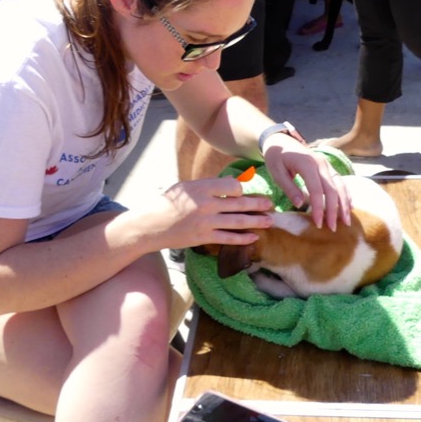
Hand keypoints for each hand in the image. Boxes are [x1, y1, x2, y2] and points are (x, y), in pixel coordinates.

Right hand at [143, 176, 273, 249]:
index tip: (242, 192)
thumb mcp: (187, 187)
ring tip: (269, 221)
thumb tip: (231, 183)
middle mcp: (206, 204)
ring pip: (238, 221)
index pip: (232, 186)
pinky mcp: (204, 238)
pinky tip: (253, 237)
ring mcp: (206, 222)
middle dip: (258, 204)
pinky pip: (228, 238)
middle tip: (270, 205)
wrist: (151, 225)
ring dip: (256, 221)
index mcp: (202, 188)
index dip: (240, 189)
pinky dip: (242, 238)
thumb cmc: (168, 203)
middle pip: (239, 204)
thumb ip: (209, 186)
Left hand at [262, 135, 351, 231]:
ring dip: (344, 204)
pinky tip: (349, 207)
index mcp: (308, 164)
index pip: (317, 190)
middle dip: (334, 210)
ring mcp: (327, 165)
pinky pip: (340, 181)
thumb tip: (302, 205)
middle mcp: (321, 164)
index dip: (319, 208)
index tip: (318, 223)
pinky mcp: (328, 167)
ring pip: (340, 185)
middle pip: (333, 189)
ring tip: (346, 222)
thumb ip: (290, 188)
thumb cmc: (276, 157)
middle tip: (333, 228)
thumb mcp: (277, 172)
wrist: (279, 140)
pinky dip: (345, 194)